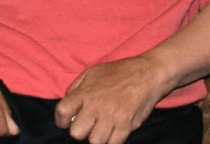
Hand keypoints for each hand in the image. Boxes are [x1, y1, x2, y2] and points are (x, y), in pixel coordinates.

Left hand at [55, 57, 169, 143]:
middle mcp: (95, 106)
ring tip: (104, 128)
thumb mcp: (92, 73)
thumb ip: (77, 89)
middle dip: (82, 132)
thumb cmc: (119, 73)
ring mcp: (111, 117)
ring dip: (99, 138)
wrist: (147, 74)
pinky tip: (116, 131)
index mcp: (85, 93)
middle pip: (76, 133)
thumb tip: (67, 106)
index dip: (62, 121)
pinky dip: (113, 140)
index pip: (62, 112)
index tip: (68, 121)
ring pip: (95, 142)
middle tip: (90, 125)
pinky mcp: (125, 125)